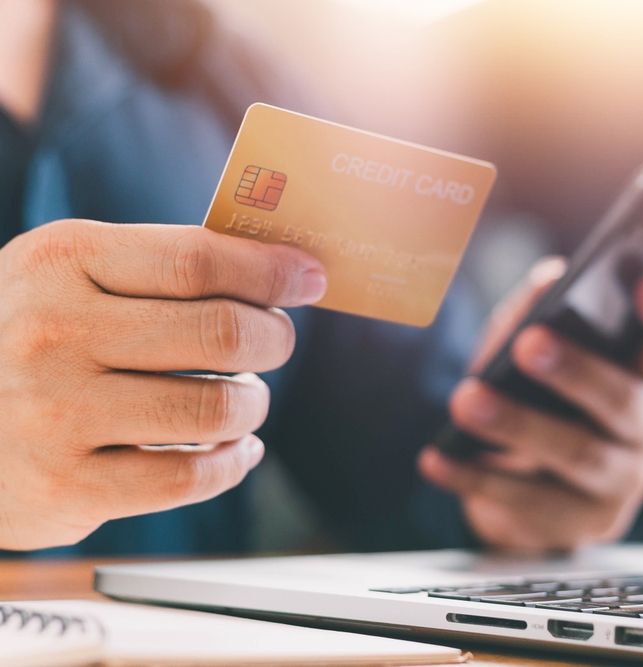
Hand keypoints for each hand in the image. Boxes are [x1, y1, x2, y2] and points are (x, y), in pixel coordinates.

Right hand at [0, 219, 326, 549]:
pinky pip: (191, 478)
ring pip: (216, 410)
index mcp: (61, 262)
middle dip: (273, 339)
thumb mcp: (67, 275)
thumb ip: (159, 266)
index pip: (198, 260)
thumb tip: (280, 270)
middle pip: (221, 334)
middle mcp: (53, 332)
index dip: (270, 271)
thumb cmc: (25, 334)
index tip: (308, 278)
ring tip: (246, 400)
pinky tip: (235, 450)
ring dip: (253, 405)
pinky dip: (232, 463)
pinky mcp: (66, 485)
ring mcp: (55, 413)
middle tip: (275, 343)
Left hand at [420, 257, 642, 551]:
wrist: (531, 488)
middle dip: (577, 372)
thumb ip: (540, 312)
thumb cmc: (541, 398)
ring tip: (466, 400)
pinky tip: (438, 459)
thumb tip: (548, 280)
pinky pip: (528, 502)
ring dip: (518, 425)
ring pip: (578, 455)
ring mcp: (620, 482)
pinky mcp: (580, 525)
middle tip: (530, 344)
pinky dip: (476, 477)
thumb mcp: (536, 349)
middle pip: (625, 401)